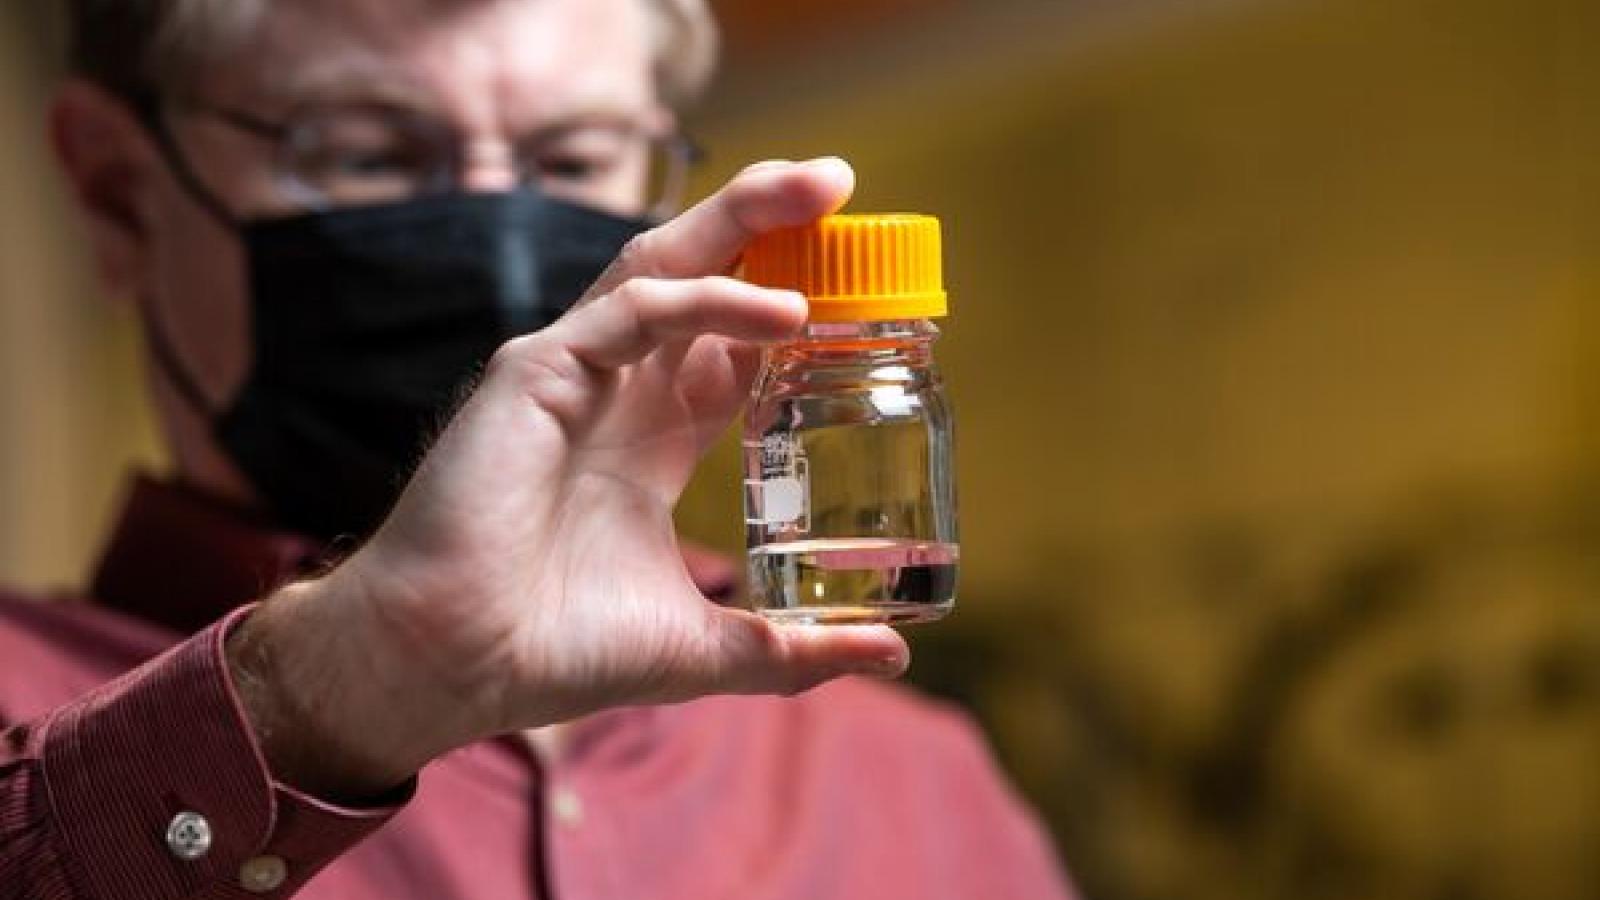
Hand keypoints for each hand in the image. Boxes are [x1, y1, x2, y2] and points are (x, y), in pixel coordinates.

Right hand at [229, 159, 910, 797]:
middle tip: (842, 183)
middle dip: (769, 222)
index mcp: (649, 440)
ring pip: (663, 263)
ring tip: (823, 190)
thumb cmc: (556, 653)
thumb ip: (791, 647)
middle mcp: (616, 392)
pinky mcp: (537, 372)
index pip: (733, 346)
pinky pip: (631, 311)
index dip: (795, 308)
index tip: (869, 292)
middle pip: (702, 277)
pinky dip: (708, 301)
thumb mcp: (706, 647)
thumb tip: (893, 657)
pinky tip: (780, 312)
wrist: (453, 667)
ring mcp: (575, 374)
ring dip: (742, 219)